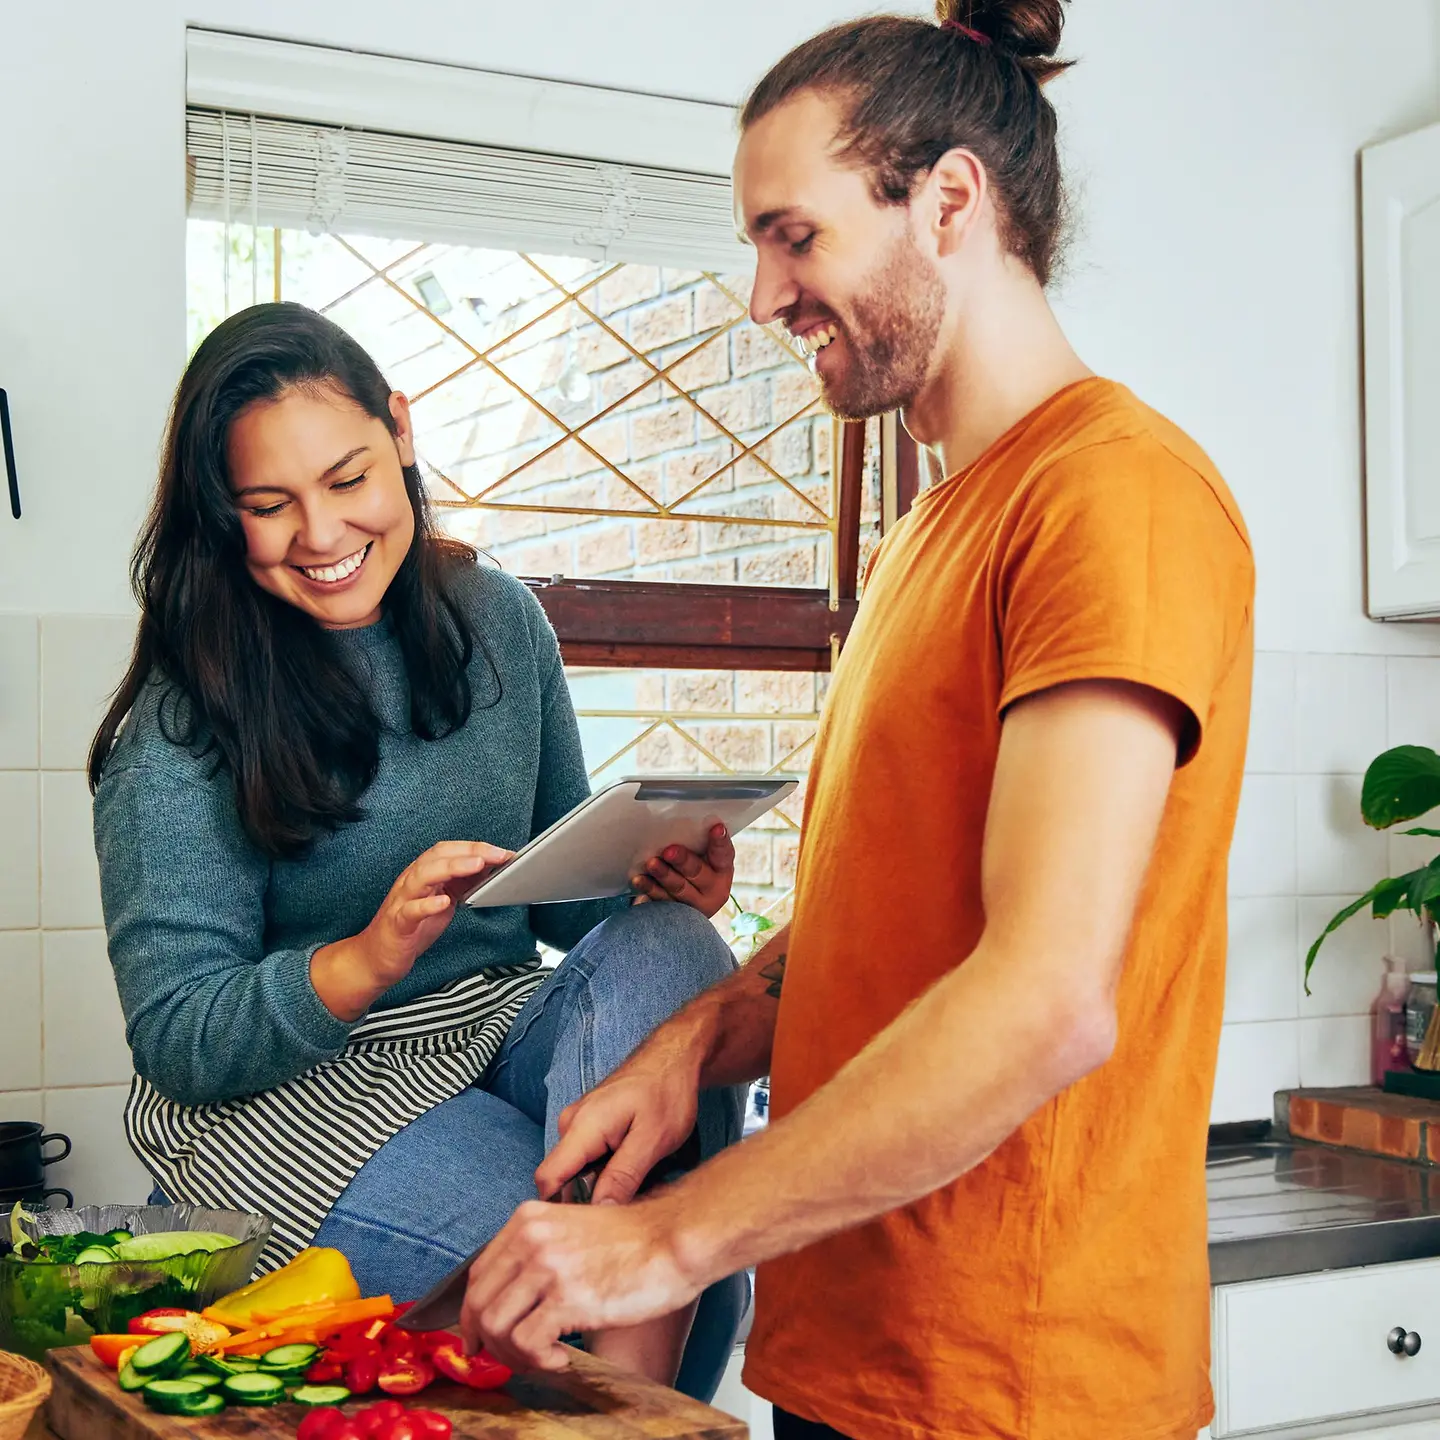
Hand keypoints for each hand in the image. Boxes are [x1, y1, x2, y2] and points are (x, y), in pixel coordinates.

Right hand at [359, 840, 513, 986]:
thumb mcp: (442, 901)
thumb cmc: (412, 927)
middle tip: (497, 854)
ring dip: (451, 868)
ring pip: (422, 876)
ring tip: (477, 866)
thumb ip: (461, 884)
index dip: (475, 847)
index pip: (447, 850)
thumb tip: (489, 868)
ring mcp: (402, 901)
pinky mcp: (397, 924)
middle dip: (469, 852)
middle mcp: (410, 882)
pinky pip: (410, 911)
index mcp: (422, 874)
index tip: (501, 851)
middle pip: (437, 856)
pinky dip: (427, 905)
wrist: (377, 958)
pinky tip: (444, 902)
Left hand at [459, 1198, 701, 1371]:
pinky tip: (561, 1358)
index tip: (480, 1338)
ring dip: (515, 1355)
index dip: (474, 1315)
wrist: (674, 1238)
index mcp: (529, 1220)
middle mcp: (532, 1239)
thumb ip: (537, 1252)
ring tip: (543, 1358)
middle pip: (480, 1305)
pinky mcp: (568, 1298)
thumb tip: (507, 1299)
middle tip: (512, 1358)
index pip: (478, 1275)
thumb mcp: (573, 1229)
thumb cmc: (634, 1240)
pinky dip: (539, 1361)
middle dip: (490, 1343)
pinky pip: (527, 1344)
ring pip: (496, 1327)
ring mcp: (548, 1267)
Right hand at [535, 1055, 699, 1206]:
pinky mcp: (590, 1126)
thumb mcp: (652, 1140)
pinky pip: (586, 1160)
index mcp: (581, 1127)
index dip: (561, 1211)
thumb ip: (623, 1177)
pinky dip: (605, 1172)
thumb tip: (598, 1214)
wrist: (674, 1057)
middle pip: (562, 1180)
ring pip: (577, 1172)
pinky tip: (632, 1173)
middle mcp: (571, 1125)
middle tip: (623, 1215)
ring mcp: (579, 1124)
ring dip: (600, 1186)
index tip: (588, 1232)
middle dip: (587, 1202)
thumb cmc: (667, 1092)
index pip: (548, 1180)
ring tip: (635, 1189)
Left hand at [630, 823, 733, 916]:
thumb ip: (697, 842)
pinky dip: (649, 889)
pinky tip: (639, 880)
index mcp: (722, 869)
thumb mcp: (703, 857)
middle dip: (683, 861)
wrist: (686, 908)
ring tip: (652, 863)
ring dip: (664, 875)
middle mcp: (713, 889)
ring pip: (678, 888)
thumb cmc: (694, 870)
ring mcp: (694, 905)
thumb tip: (682, 817)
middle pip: (697, 872)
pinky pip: (660, 901)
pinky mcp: (675, 914)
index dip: (720, 841)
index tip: (716, 828)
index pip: (723, 853)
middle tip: (669, 851)